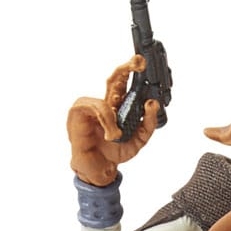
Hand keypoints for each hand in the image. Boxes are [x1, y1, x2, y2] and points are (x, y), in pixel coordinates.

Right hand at [67, 56, 158, 185]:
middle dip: (127, 68)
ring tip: (116, 135)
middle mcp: (105, 101)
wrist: (98, 168)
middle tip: (138, 63)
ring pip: (106, 96)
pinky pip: (95, 107)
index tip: (142, 62)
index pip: (126, 83)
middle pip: (115, 78)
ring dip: (115, 115)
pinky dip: (105, 119)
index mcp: (119, 106)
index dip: (133, 71)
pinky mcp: (78, 111)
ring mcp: (92, 104)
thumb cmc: (114, 152)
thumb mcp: (139, 140)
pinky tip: (108, 133)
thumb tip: (152, 103)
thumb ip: (148, 123)